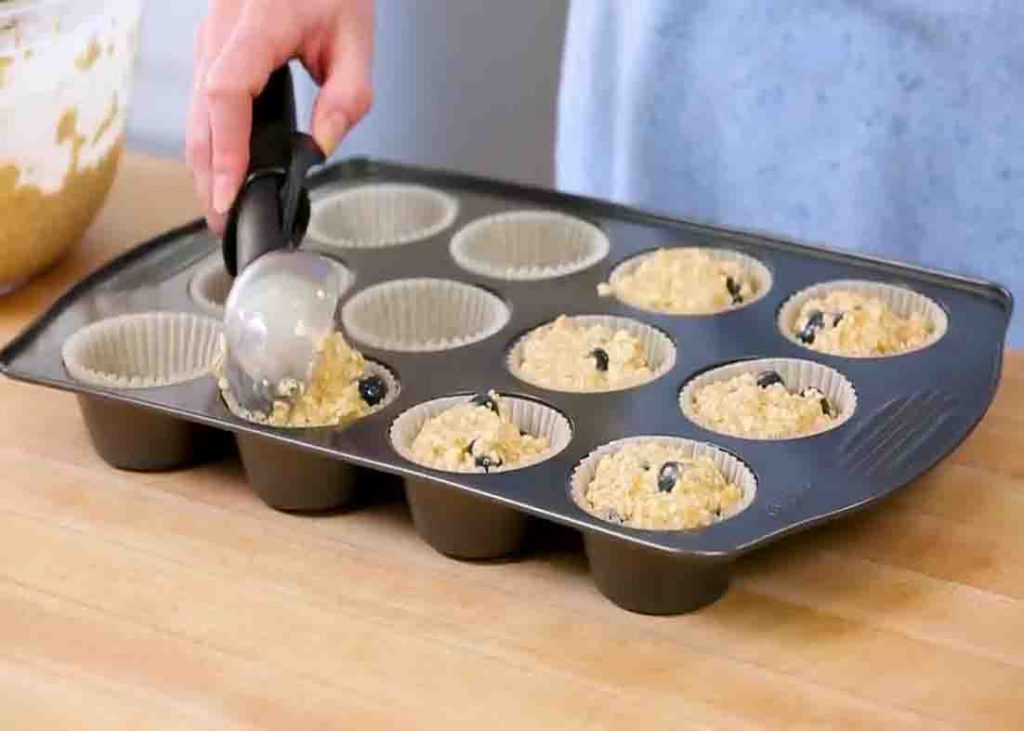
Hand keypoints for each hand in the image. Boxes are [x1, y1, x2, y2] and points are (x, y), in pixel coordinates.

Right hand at [187, 0, 372, 233]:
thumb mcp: (356, 37)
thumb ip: (346, 96)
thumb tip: (321, 145)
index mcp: (259, 24)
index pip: (226, 93)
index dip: (225, 148)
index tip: (230, 191)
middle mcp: (221, 31)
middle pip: (201, 113)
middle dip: (209, 172)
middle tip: (223, 219)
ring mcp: (210, 39)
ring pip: (195, 111)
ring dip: (204, 161)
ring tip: (220, 205)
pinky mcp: (211, 48)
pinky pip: (201, 102)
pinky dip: (209, 140)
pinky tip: (221, 168)